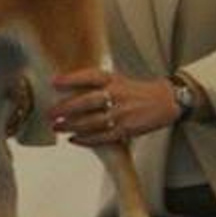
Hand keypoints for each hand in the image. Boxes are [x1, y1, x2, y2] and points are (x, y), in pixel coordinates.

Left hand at [49, 67, 178, 144]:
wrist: (166, 101)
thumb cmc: (137, 91)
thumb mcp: (118, 79)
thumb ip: (97, 84)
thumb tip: (69, 91)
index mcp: (114, 80)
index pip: (90, 76)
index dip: (71, 79)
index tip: (54, 82)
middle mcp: (117, 95)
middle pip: (86, 101)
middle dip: (65, 108)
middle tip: (50, 113)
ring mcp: (121, 114)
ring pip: (91, 122)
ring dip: (71, 126)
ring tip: (57, 127)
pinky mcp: (126, 130)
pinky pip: (102, 137)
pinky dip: (85, 139)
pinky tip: (73, 139)